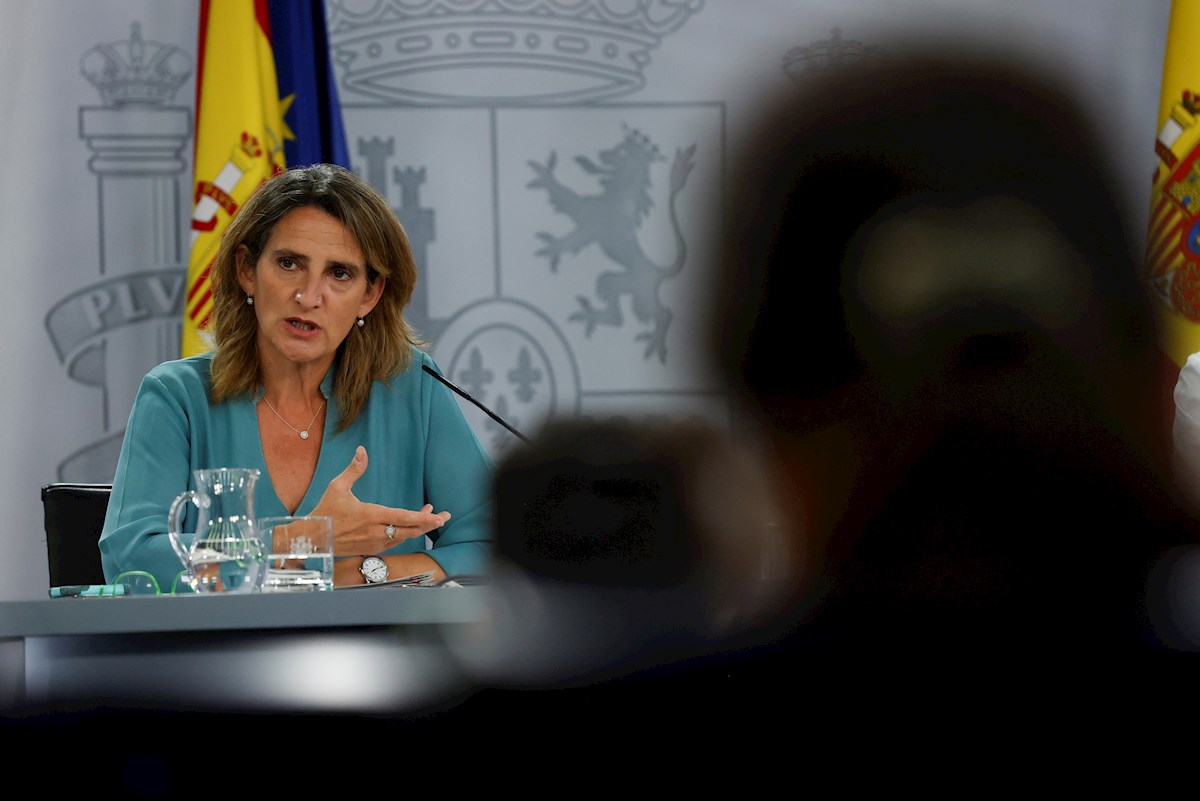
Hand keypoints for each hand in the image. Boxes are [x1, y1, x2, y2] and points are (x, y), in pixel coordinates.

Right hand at [311, 445, 450, 555]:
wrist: (313, 538)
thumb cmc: (325, 511)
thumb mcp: (337, 487)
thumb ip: (354, 469)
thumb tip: (362, 450)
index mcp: (371, 515)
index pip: (404, 518)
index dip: (424, 518)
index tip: (439, 516)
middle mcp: (376, 532)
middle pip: (410, 530)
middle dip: (430, 523)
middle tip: (444, 517)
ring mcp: (375, 542)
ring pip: (404, 537)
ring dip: (418, 527)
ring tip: (429, 516)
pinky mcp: (372, 548)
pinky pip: (395, 542)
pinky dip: (406, 534)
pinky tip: (410, 526)